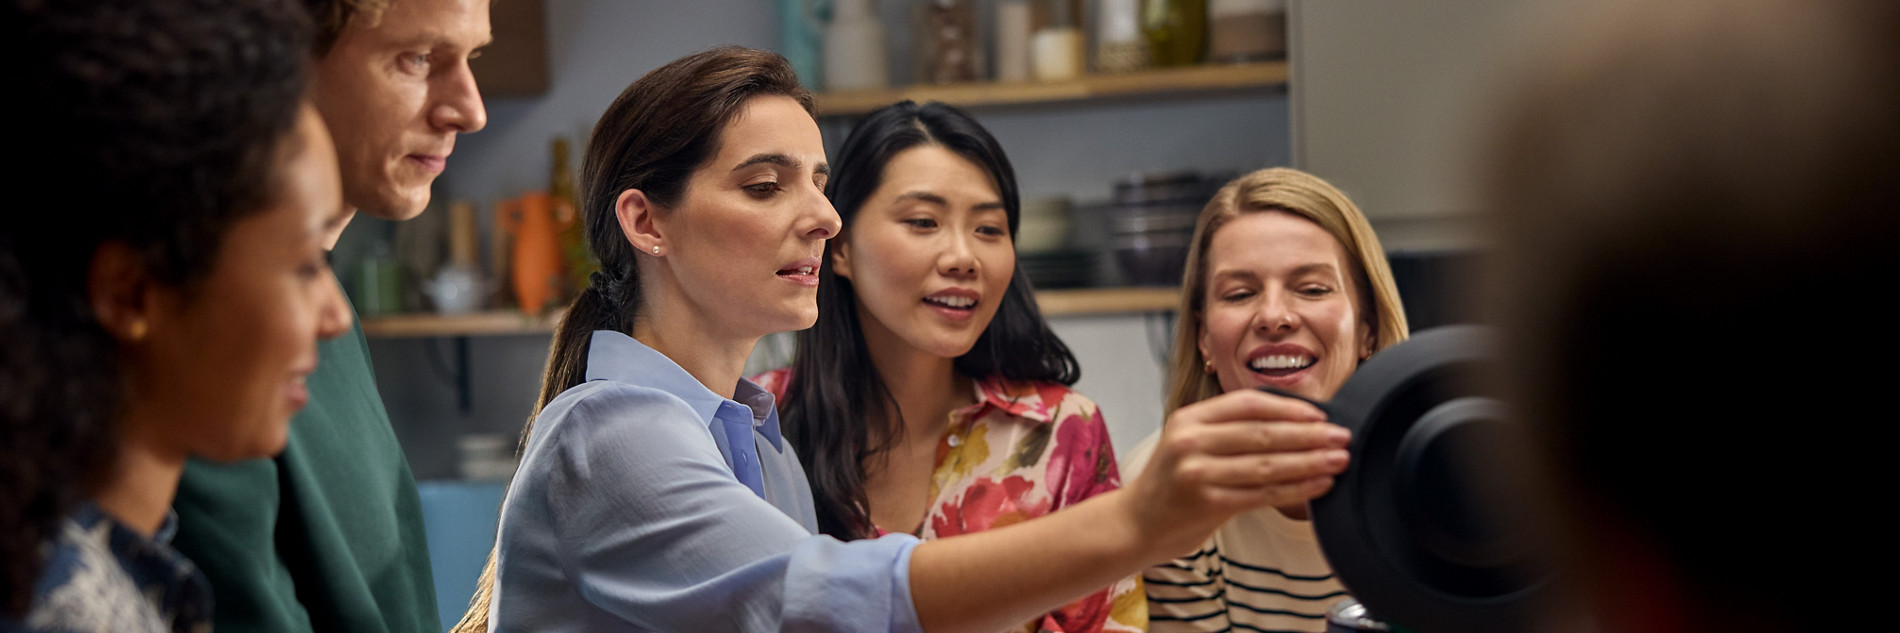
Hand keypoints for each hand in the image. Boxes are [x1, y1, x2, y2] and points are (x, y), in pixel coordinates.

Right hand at [1123, 389, 1351, 558]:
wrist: (1135, 524)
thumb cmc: (1172, 484)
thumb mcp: (1189, 444)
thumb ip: (1228, 430)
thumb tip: (1295, 423)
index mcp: (1189, 418)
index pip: (1248, 403)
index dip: (1289, 407)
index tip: (1321, 415)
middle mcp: (1190, 441)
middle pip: (1262, 432)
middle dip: (1309, 435)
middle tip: (1343, 437)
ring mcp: (1197, 472)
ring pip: (1267, 464)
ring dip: (1310, 461)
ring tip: (1340, 460)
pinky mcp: (1207, 503)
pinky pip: (1262, 494)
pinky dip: (1296, 489)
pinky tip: (1319, 485)